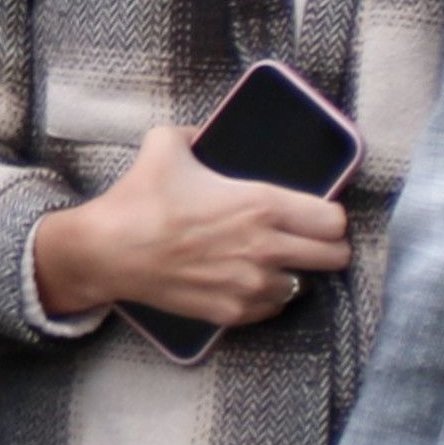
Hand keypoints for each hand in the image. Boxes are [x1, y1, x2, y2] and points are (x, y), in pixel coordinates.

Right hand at [27, 116, 349, 334]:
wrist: (108, 252)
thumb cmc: (140, 197)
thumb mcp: (168, 144)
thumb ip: (199, 133)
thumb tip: (208, 131)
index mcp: (261, 204)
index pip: (334, 220)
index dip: (332, 215)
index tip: (319, 212)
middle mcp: (266, 249)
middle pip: (335, 258)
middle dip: (328, 247)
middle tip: (309, 239)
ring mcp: (251, 286)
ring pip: (305, 286)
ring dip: (295, 272)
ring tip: (272, 260)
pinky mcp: (232, 313)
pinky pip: (273, 308)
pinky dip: (268, 295)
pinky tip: (247, 278)